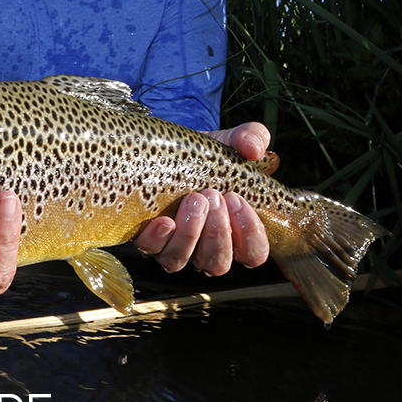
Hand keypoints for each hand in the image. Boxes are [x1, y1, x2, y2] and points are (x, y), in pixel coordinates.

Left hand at [133, 122, 271, 275]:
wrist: (164, 150)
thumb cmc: (203, 156)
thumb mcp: (229, 143)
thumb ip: (250, 138)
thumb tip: (254, 148)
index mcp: (233, 231)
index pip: (253, 253)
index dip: (250, 235)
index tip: (238, 200)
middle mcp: (204, 246)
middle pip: (217, 263)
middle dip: (217, 232)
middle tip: (213, 196)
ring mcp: (173, 244)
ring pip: (182, 260)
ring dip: (190, 234)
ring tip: (192, 200)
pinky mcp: (147, 237)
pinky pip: (151, 250)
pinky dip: (157, 238)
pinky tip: (163, 220)